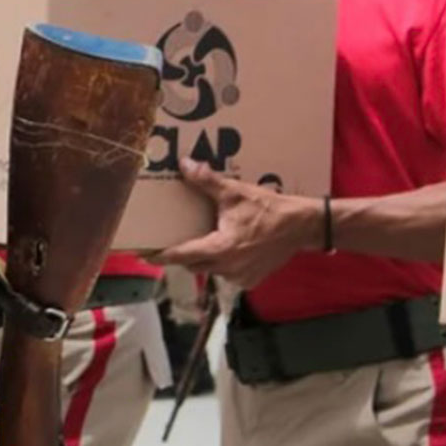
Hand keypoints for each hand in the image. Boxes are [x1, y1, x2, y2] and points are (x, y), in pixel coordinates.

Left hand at [157, 161, 321, 287]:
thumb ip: (207, 181)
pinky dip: (223, 263)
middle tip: (174, 240)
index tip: (143, 255)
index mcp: (220, 249)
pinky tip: (227, 248)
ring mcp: (241, 277)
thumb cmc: (269, 209)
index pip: (181, 255)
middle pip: (193, 264)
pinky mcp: (252, 280)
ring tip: (204, 239)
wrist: (302, 226)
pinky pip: (228, 274)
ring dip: (205, 257)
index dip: (160, 255)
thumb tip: (184, 165)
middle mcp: (228, 269)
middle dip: (183, 254)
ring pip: (210, 270)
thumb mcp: (235, 193)